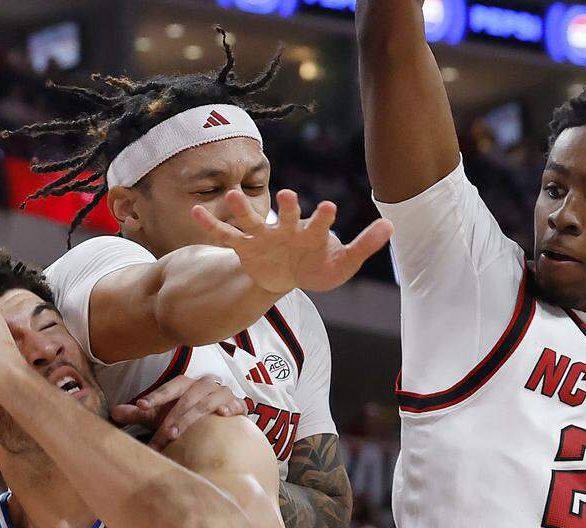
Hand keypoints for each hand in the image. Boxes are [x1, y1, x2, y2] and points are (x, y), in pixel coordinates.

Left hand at [111, 375, 246, 449]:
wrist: (217, 424)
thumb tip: (113, 412)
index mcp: (185, 385)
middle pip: (188, 397)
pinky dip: (231, 407)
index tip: (141, 406)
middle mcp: (204, 385)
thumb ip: (139, 414)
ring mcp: (223, 393)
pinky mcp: (239, 405)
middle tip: (163, 435)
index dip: (156, 396)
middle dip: (173, 417)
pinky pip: (237, 404)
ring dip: (193, 417)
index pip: (171, 387)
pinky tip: (223, 415)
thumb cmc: (185, 417)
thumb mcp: (160, 416)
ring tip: (179, 433)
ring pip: (208, 401)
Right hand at [191, 189, 393, 294]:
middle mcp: (285, 230)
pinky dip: (210, 225)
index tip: (328, 208)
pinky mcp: (245, 249)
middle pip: (285, 217)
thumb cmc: (318, 266)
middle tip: (286, 194)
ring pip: (251, 221)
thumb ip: (364, 246)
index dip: (322, 217)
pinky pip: (225, 238)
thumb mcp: (343, 263)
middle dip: (285, 208)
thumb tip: (392, 225)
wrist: (291, 275)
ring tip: (233, 196)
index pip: (319, 223)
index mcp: (311, 232)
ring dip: (242, 209)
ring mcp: (263, 238)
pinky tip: (194, 212)